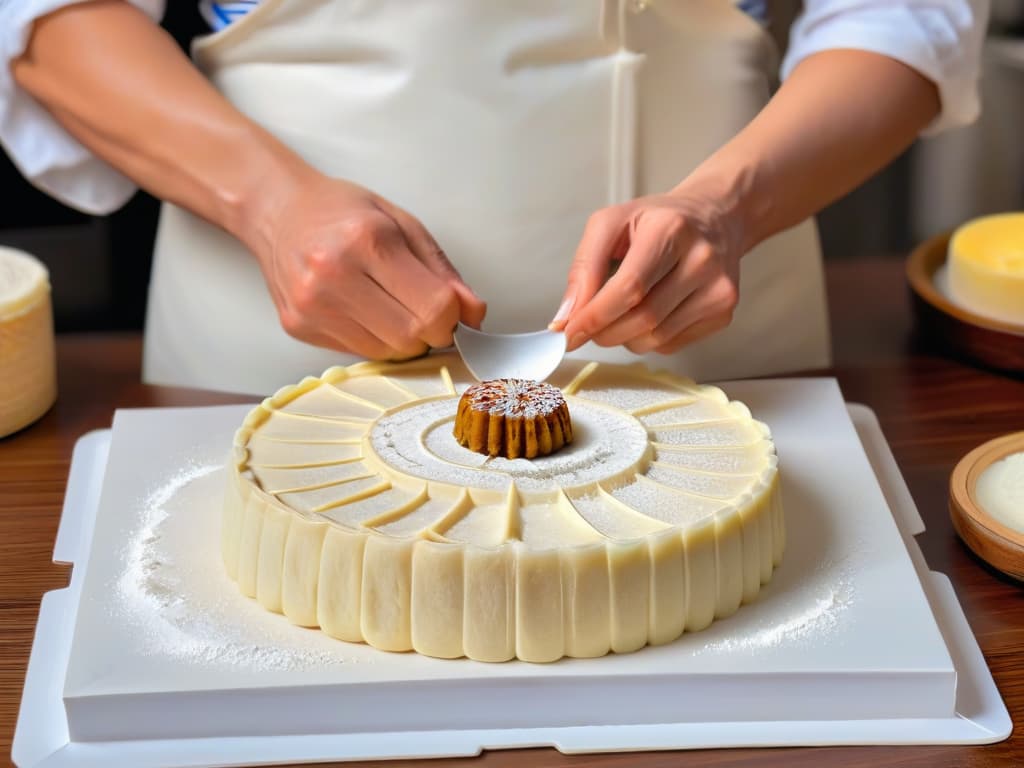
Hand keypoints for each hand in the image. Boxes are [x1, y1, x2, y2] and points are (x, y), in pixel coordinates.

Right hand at [245, 171, 485, 359]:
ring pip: (387, 352)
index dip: (454, 316)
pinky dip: (375, 339)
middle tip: (425, 310)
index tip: (453, 309)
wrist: (278, 212)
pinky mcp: (299, 327)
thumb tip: (474, 313)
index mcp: (367, 240)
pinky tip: (365, 310)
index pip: (434, 308)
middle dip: (431, 331)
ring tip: (391, 305)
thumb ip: (442, 271)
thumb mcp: (402, 224)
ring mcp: (312, 306)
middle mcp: (334, 276)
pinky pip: (359, 352)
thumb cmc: (342, 212)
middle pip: (412, 336)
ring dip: (404, 338)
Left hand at [550, 189, 742, 354]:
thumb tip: (566, 318)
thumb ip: (584, 267)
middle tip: (587, 327)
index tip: (568, 332)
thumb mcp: (611, 223)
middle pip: (642, 317)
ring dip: (624, 337)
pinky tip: (648, 314)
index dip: (594, 316)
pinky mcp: (724, 312)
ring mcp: (718, 289)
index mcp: (671, 229)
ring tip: (620, 313)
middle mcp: (702, 260)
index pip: (629, 287)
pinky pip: (671, 344)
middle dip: (604, 331)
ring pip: (655, 338)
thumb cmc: (658, 220)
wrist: (715, 218)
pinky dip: (647, 338)